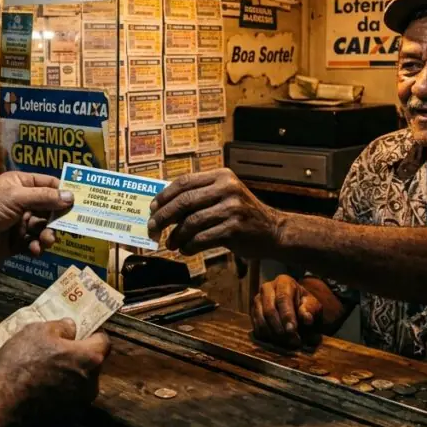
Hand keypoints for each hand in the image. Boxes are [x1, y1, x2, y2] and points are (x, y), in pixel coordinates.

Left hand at [0, 171, 73, 263]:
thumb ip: (44, 198)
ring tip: (46, 240)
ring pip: (44, 228)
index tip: (81, 203)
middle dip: (59, 219)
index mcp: (22, 185)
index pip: (50, 186)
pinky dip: (38, 247)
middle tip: (69, 227)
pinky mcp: (17, 242)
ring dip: (48, 235)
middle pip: (51, 209)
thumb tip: (71, 197)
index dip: (66, 193)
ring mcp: (20, 223)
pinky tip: (35, 249)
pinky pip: (35, 244)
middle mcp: (23, 203)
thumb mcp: (16, 198)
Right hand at [0, 319, 109, 426]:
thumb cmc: (22, 363)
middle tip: (55, 352)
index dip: (91, 334)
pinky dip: (58, 395)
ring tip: (43, 373)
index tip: (78, 333)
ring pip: (79, 384)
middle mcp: (91, 384)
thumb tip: (71, 327)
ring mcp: (80, 405)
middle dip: (77, 357)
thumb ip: (60, 327)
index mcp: (89, 358)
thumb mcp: (37, 332)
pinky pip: (67, 401)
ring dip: (68, 377)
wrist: (3, 404)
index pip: (103, 341)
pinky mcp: (66, 420)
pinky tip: (39, 391)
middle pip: (91, 364)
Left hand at [147, 169, 282, 257]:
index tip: (152, 208)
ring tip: (170, 244)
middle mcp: (227, 188)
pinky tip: (185, 249)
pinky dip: (189, 246)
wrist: (274, 231)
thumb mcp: (225, 195)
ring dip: (176, 236)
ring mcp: (232, 208)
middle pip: (184, 201)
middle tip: (153, 228)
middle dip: (164, 216)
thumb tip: (163, 206)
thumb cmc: (242, 214)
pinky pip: (202, 238)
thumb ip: (200, 196)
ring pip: (191, 222)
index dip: (165, 196)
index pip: (185, 182)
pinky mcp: (234, 229)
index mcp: (221, 176)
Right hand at [251, 275, 323, 348]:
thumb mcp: (313, 305)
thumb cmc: (306, 305)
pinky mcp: (253, 312)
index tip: (292, 330)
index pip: (283, 298)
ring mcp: (258, 299)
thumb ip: (311, 310)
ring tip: (287, 342)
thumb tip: (307, 318)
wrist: (297, 307)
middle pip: (269, 309)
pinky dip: (266, 336)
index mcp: (283, 281)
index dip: (287, 315)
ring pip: (261, 319)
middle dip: (280, 327)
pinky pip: (256, 326)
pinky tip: (277, 341)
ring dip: (273, 334)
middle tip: (292, 341)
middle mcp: (267, 288)